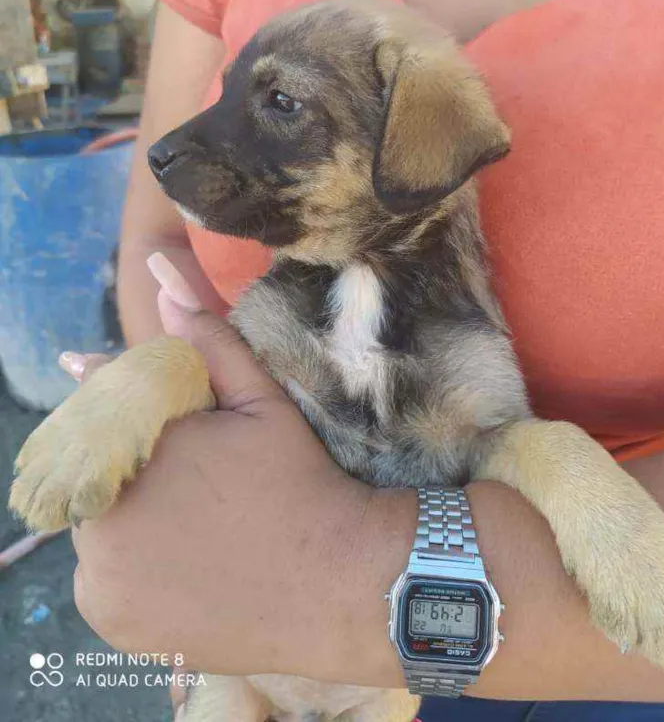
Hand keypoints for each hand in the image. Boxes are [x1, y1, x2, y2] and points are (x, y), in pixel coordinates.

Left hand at [69, 256, 414, 683]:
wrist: (336, 583)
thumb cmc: (301, 481)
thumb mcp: (258, 400)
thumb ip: (204, 338)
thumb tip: (161, 272)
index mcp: (128, 453)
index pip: (102, 413)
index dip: (136, 412)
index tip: (177, 430)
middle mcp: (96, 522)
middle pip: (97, 470)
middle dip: (133, 461)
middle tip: (196, 475)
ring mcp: (98, 580)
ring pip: (97, 522)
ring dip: (128, 510)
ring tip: (194, 513)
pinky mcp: (110, 620)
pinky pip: (103, 576)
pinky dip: (128, 562)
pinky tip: (180, 553)